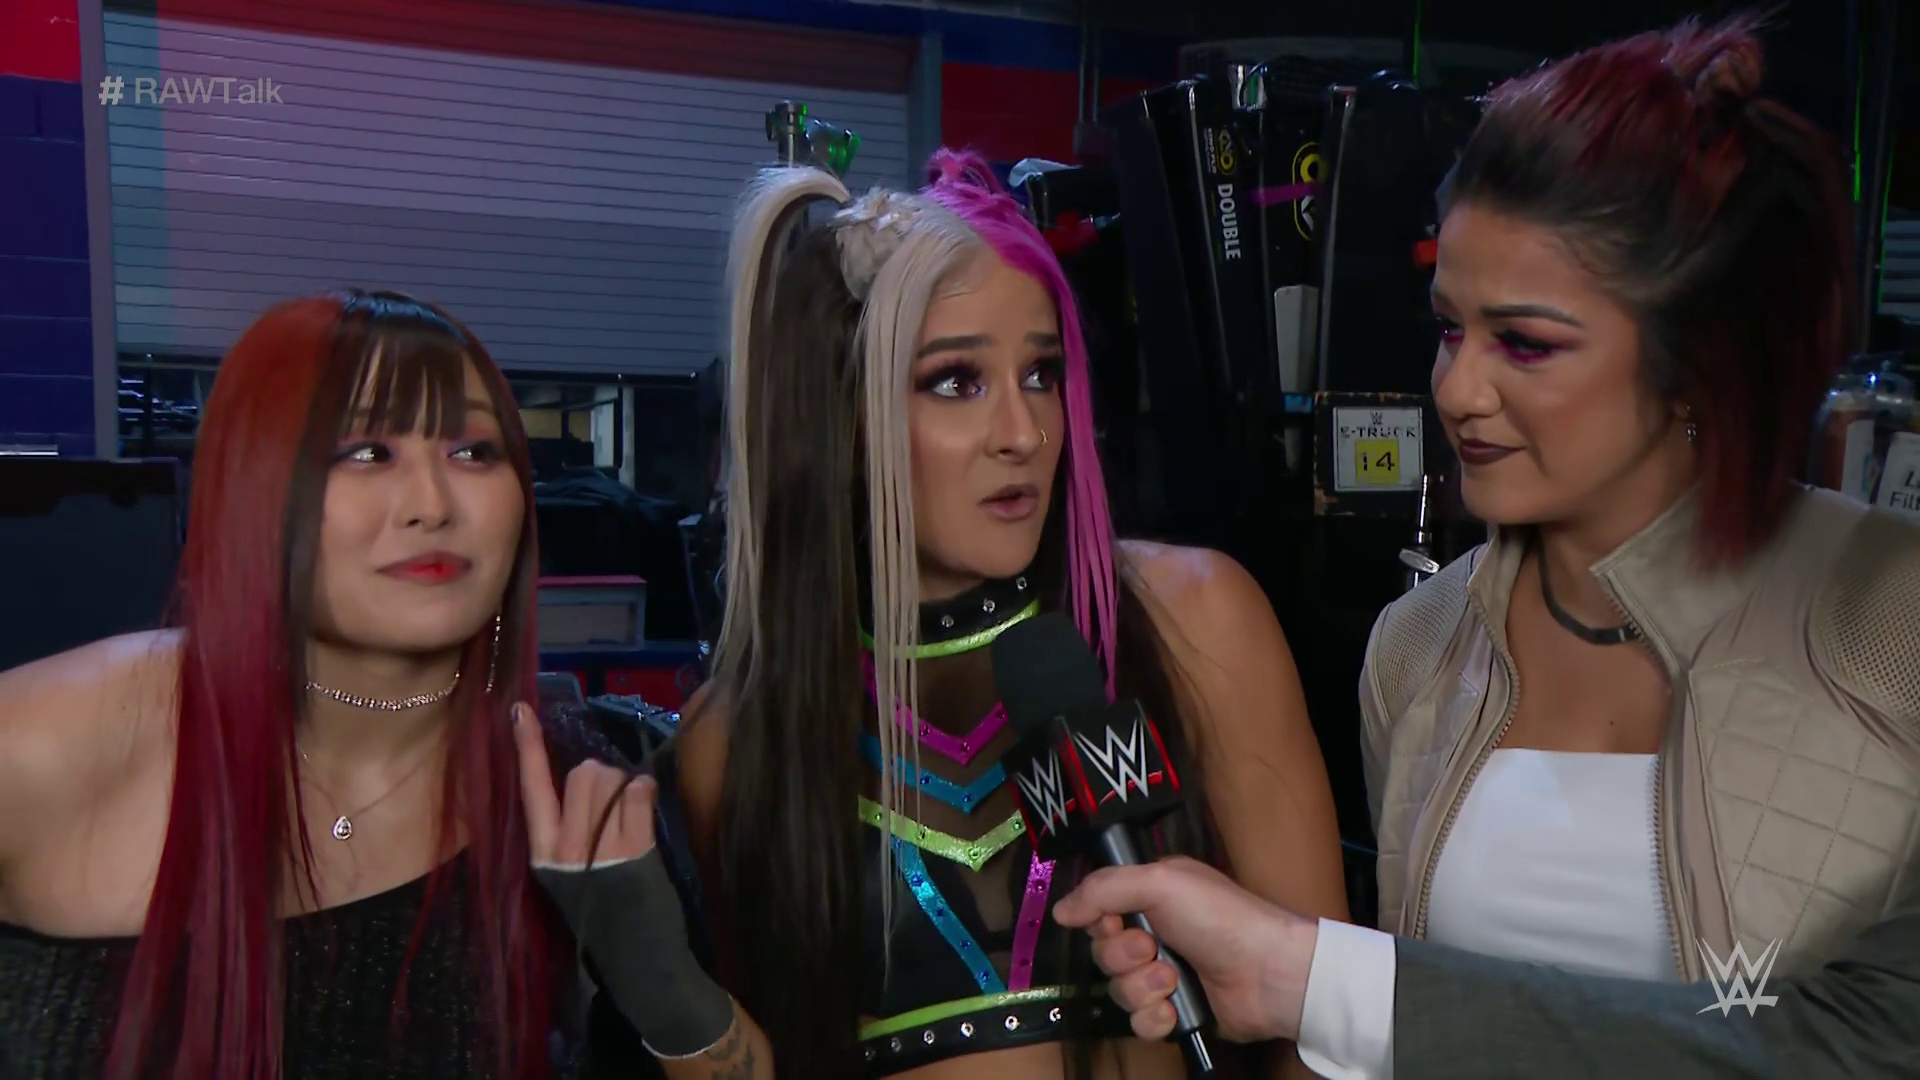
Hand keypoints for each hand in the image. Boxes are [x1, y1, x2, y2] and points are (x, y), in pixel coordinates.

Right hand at [510, 703, 736, 1056]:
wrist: (638, 956)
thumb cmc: (606, 908)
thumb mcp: (571, 870)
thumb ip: (569, 827)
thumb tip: (583, 775)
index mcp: (542, 853)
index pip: (531, 789)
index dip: (527, 748)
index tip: (518, 711)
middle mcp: (564, 849)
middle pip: (581, 774)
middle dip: (602, 778)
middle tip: (613, 807)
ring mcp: (598, 848)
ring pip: (610, 779)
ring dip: (626, 787)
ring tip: (628, 819)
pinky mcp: (632, 850)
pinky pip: (639, 794)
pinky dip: (645, 795)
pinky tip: (643, 815)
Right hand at [1053, 856, 1319, 1043]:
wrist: (1268, 972)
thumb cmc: (1220, 918)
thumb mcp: (1160, 882)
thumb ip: (1104, 889)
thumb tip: (1061, 910)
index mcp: (1152, 897)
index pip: (1099, 912)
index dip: (1100, 921)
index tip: (1114, 922)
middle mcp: (1156, 934)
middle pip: (1104, 954)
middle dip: (1123, 956)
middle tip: (1153, 948)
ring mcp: (1165, 975)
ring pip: (1119, 991)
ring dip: (1142, 987)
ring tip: (1173, 980)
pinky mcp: (1176, 1012)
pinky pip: (1139, 1023)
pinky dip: (1154, 1017)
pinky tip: (1174, 1008)